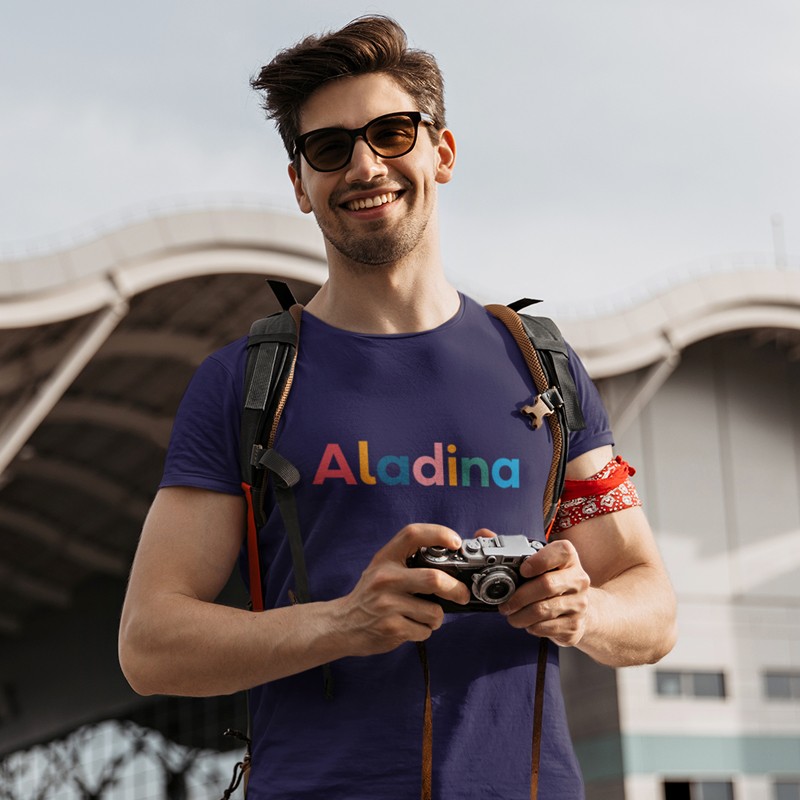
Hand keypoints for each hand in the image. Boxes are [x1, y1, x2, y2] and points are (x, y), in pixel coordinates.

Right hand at [334, 524, 469, 656]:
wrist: (343, 624)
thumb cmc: (372, 594)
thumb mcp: (383, 568)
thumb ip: (409, 561)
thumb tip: (452, 563)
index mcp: (385, 557)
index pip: (413, 534)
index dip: (438, 534)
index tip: (455, 542)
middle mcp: (385, 577)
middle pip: (434, 578)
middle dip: (456, 589)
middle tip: (462, 595)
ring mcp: (387, 604)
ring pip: (434, 611)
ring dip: (436, 617)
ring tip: (422, 615)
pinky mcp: (391, 628)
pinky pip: (425, 631)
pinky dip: (424, 631)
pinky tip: (409, 626)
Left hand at [499, 540, 589, 646]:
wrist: (579, 609)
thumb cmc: (552, 580)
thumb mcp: (537, 562)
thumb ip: (511, 548)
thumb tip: (482, 533)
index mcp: (568, 558)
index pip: (560, 552)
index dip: (539, 561)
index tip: (522, 570)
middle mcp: (578, 579)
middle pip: (547, 585)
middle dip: (519, 596)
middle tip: (504, 604)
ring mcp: (579, 603)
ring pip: (544, 610)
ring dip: (520, 615)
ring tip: (511, 615)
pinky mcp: (575, 625)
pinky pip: (548, 627)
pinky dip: (532, 627)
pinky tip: (527, 623)